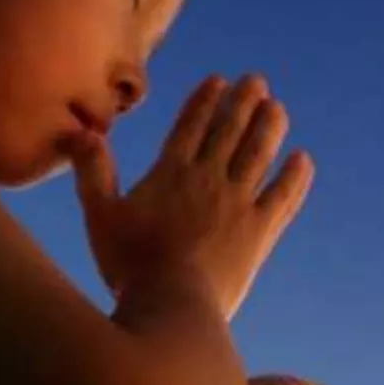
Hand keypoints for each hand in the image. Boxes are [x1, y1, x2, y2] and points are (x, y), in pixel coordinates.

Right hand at [73, 75, 313, 319]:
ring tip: (278, 109)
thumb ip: (92, 172)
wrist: (173, 303)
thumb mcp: (100, 215)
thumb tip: (80, 133)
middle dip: (244, 103)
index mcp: (171, 173)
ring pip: (259, 155)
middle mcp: (208, 180)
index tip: (219, 81)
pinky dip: (294, 177)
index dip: (205, 101)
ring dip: (270, 128)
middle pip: (230, 132)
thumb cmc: (131, 264)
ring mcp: (238, 204)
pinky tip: (303, 160)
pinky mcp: (259, 232)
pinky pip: (283, 197)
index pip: (191, 126)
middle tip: (257, 81)